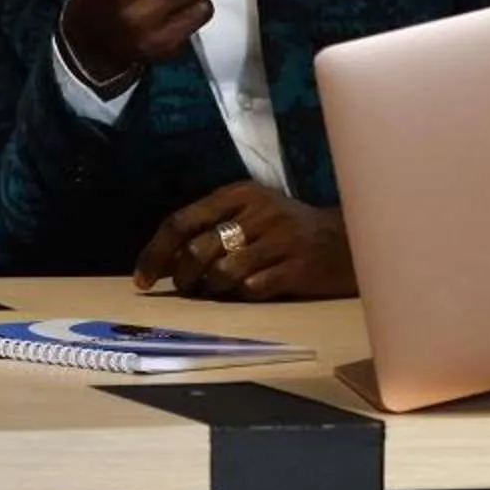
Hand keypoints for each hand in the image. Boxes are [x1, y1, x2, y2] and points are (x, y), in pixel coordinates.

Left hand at [134, 182, 355, 300]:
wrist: (347, 240)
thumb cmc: (287, 230)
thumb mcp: (250, 214)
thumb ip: (211, 229)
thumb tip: (167, 262)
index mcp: (239, 193)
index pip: (182, 221)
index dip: (156, 252)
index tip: (142, 280)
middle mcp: (258, 212)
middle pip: (198, 250)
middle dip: (183, 277)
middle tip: (186, 288)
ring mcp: (280, 239)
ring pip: (222, 273)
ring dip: (211, 289)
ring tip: (218, 290)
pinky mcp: (298, 267)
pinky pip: (252, 288)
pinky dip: (242, 295)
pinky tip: (251, 290)